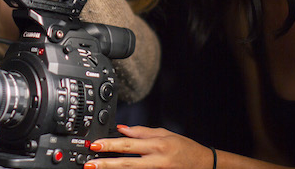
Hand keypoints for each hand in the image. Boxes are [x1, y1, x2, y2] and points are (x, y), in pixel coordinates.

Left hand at [84, 125, 213, 168]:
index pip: (129, 144)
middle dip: (107, 164)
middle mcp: (157, 161)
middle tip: (91, 163)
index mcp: (157, 145)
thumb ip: (142, 132)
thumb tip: (122, 129)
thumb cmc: (186, 149)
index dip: (111, 144)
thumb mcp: (165, 134)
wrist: (204, 164)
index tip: (97, 144)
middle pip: (127, 163)